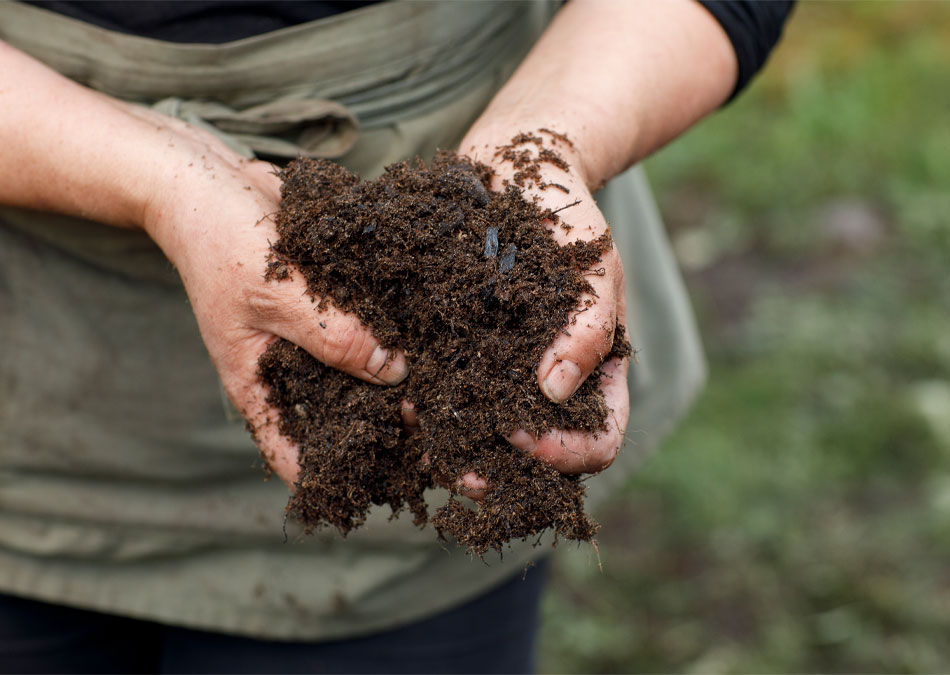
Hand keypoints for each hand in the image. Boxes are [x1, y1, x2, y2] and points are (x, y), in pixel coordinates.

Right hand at [136, 110, 406, 486]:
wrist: (213, 180)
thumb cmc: (221, 242)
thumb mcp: (275, 295)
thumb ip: (333, 336)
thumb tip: (397, 374)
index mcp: (259, 384)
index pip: (292, 452)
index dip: (331, 477)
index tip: (379, 490)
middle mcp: (291, 367)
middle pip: (341, 416)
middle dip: (385, 429)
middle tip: (441, 437)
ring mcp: (313, 334)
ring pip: (362, 374)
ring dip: (400, 383)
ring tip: (453, 395)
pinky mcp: (335, 301)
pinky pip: (370, 327)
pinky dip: (398, 335)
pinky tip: (440, 338)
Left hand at [458, 130, 630, 484]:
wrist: (510, 171)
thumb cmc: (566, 219)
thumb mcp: (594, 266)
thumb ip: (590, 327)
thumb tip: (556, 391)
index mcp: (596, 375)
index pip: (597, 443)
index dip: (564, 454)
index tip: (521, 435)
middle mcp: (547, 386)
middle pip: (535, 455)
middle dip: (501, 471)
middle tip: (461, 473)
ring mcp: (503, 372)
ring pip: (486, 435)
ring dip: (458, 449)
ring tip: (425, 439)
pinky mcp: (459, 352)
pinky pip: (447, 393)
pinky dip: (430, 405)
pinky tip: (405, 398)